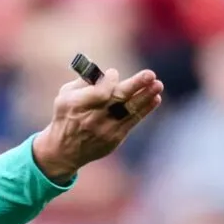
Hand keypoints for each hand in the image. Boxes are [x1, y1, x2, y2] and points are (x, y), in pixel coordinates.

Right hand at [32, 68, 163, 181]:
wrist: (65, 150)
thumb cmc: (67, 115)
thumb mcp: (65, 95)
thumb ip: (83, 81)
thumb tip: (105, 72)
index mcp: (76, 105)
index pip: (99, 92)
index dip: (110, 81)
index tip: (114, 73)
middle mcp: (92, 118)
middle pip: (117, 100)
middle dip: (135, 85)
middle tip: (150, 74)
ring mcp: (105, 130)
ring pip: (129, 111)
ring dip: (145, 97)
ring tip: (158, 85)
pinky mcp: (115, 138)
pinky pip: (133, 122)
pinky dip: (145, 109)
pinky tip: (155, 98)